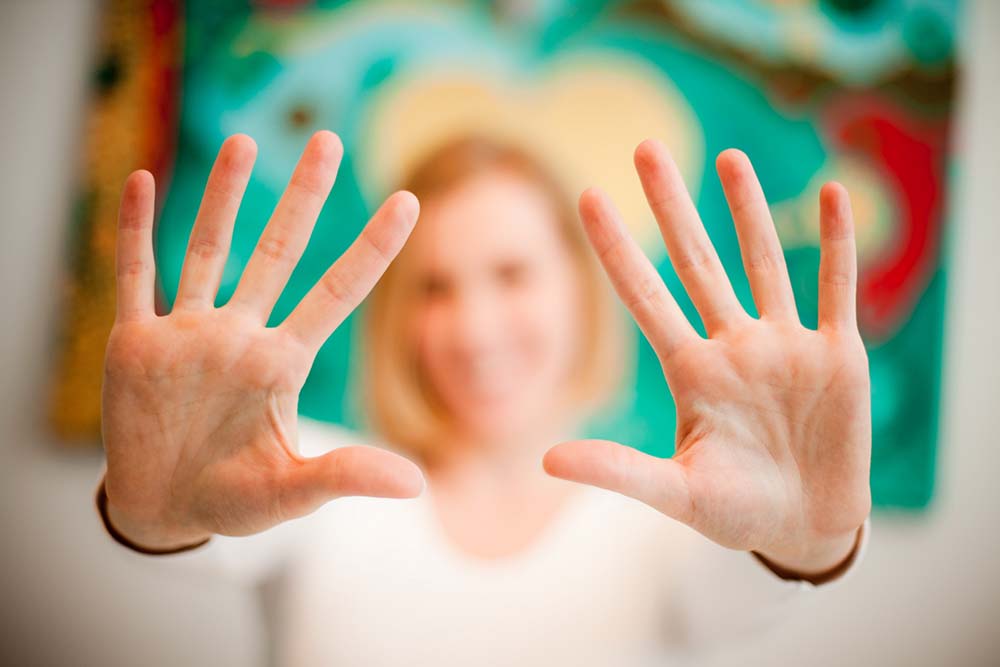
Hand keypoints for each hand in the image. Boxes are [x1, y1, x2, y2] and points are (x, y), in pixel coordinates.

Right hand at [102, 131, 423, 549]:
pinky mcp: (138, 341)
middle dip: (303, 197)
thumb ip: (344, 476)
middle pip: (278, 252)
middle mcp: (240, 335)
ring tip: (244, 143)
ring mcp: (189, 333)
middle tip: (327, 138)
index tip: (410, 200)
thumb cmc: (232, 500)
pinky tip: (143, 180)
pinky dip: (136, 230)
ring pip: (208, 249)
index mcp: (281, 364)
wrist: (163, 509)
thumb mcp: (290, 492)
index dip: (373, 248)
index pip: (337, 293)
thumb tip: (417, 486)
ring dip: (223, 197)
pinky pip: (136, 275)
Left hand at [544, 140, 870, 575]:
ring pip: (762, 262)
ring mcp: (783, 345)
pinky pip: (835, 287)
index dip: (615, 249)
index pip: (644, 296)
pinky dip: (837, 244)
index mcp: (690, 373)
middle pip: (696, 262)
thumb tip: (545, 459)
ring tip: (728, 157)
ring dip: (748, 211)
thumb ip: (618, 471)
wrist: (805, 528)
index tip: (585, 196)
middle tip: (646, 148)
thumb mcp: (676, 493)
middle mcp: (733, 346)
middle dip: (672, 208)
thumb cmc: (737, 512)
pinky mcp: (835, 354)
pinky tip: (832, 194)